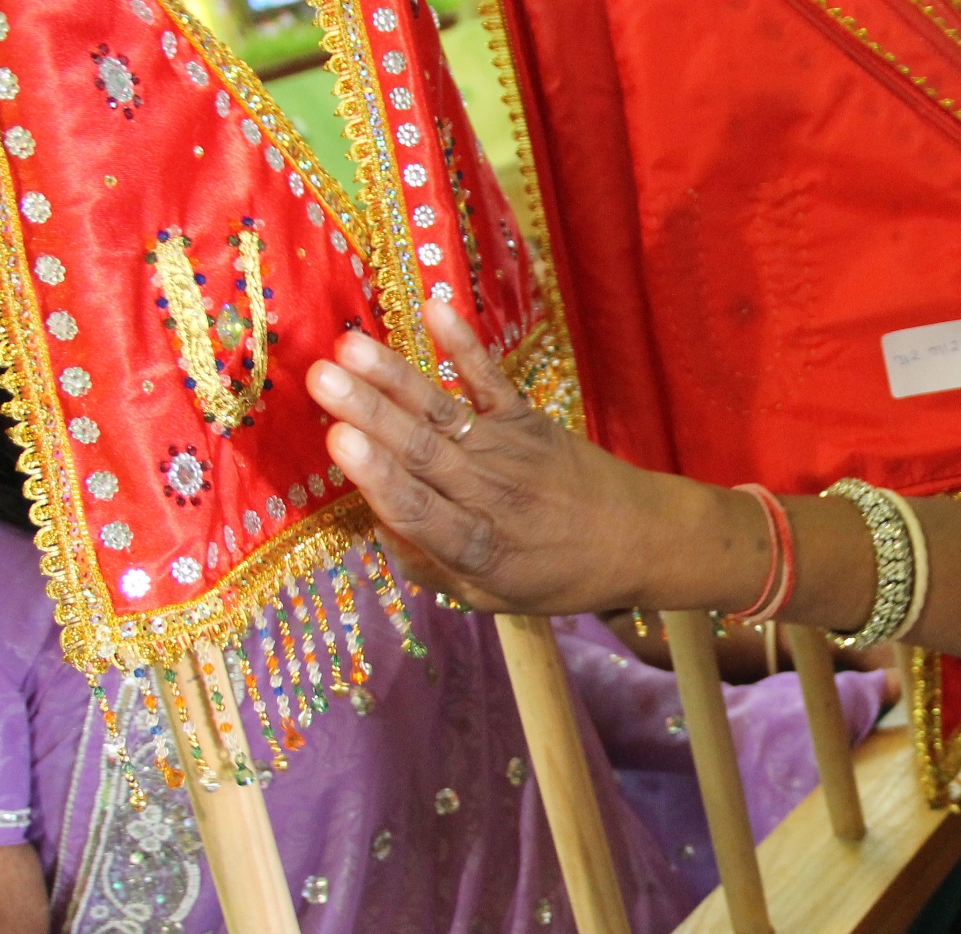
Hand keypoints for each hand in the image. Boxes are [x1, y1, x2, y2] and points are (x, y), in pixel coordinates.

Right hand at [307, 302, 719, 614]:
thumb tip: (376, 522)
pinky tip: (436, 309)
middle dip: (369, 413)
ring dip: (393, 376)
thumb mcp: (493, 597)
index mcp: (476, 547)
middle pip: (422, 451)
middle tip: (321, 379)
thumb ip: (431, 567)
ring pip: (441, 412)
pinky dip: (464, 344)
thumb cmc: (556, 574)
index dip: (379, 477)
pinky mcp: (526, 418)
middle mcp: (489, 495)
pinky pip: (490, 379)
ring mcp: (508, 450)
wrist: (638, 538)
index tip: (339, 442)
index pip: (418, 510)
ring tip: (348, 348)